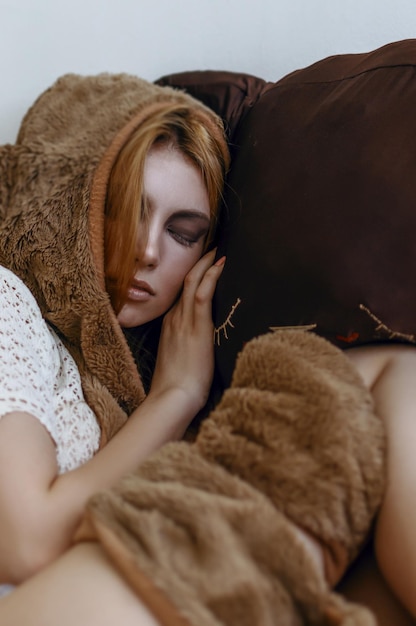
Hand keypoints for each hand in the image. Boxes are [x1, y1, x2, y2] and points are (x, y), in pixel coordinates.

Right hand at [148, 249, 225, 419]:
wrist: (172, 398)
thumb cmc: (177, 387)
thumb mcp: (179, 360)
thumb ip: (186, 347)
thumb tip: (200, 346)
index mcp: (169, 325)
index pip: (182, 293)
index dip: (194, 276)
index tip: (205, 265)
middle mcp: (174, 318)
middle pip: (186, 281)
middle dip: (200, 262)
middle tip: (213, 247)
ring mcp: (183, 321)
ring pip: (193, 282)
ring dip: (207, 263)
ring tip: (220, 249)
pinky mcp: (196, 328)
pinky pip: (202, 294)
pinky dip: (212, 276)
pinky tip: (222, 264)